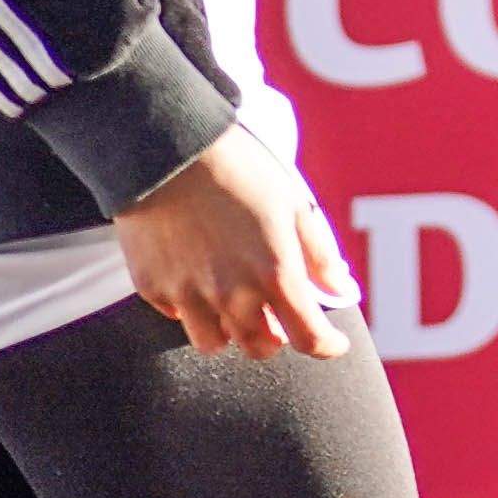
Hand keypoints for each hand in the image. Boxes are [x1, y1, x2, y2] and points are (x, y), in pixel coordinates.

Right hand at [116, 125, 359, 360]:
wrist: (168, 149)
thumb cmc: (240, 169)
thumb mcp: (294, 202)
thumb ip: (320, 254)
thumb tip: (344, 291)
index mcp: (274, 273)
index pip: (308, 338)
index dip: (326, 346)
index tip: (332, 343)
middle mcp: (232, 294)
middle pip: (260, 348)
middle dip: (275, 337)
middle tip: (277, 314)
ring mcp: (188, 296)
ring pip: (215, 343)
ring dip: (231, 329)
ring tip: (233, 298)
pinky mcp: (153, 289)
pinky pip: (178, 316)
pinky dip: (192, 307)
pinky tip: (197, 275)